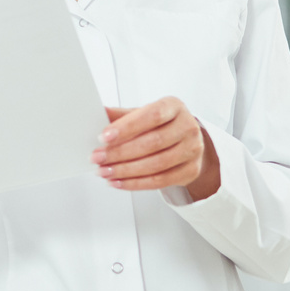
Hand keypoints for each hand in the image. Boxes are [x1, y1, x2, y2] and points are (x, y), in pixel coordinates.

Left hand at [93, 98, 218, 200]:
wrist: (187, 141)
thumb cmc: (161, 125)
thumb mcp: (143, 114)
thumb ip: (122, 115)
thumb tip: (97, 113)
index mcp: (174, 107)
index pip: (152, 115)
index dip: (127, 127)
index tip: (104, 136)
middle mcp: (187, 127)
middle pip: (152, 143)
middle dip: (120, 152)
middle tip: (98, 157)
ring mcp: (192, 150)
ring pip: (156, 165)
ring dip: (125, 171)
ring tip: (104, 171)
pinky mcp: (190, 171)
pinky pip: (160, 181)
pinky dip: (135, 183)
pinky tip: (118, 181)